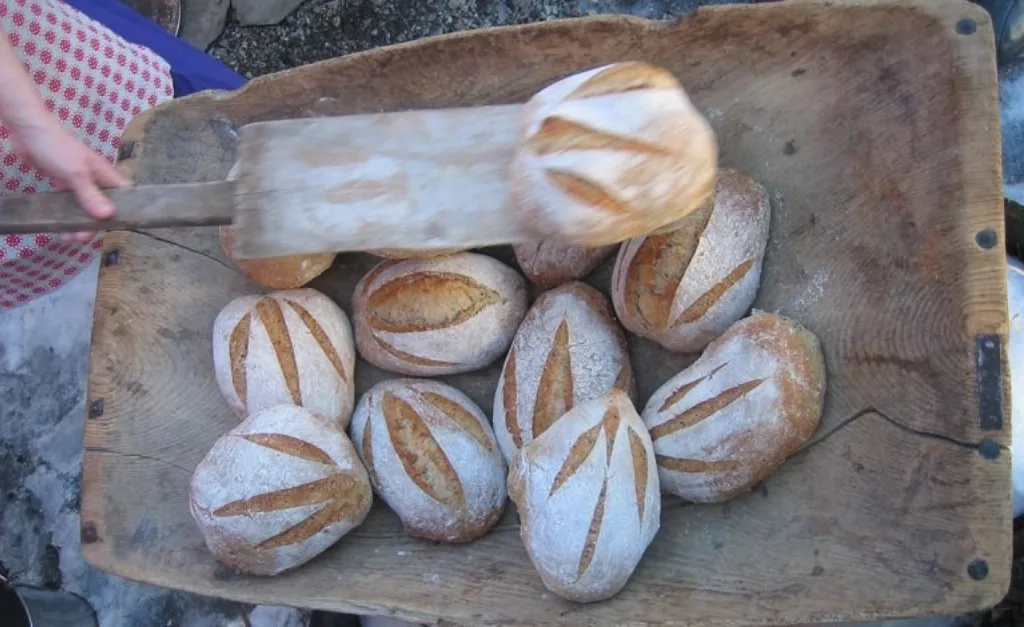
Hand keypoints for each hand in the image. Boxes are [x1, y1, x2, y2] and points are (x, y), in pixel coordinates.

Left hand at [10, 119, 127, 241]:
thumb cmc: (58, 148)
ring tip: (67, 237)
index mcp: (105, 175)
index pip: (124, 197)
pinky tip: (59, 227)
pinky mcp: (63, 183)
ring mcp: (79, 182)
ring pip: (84, 208)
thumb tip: (108, 216)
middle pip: (102, 207)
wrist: (28, 131)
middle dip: (94, 224)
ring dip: (78, 223)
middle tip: (82, 238)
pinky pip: (68, 204)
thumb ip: (91, 195)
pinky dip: (65, 215)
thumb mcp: (76, 173)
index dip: (124, 213)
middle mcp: (96, 180)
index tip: (116, 229)